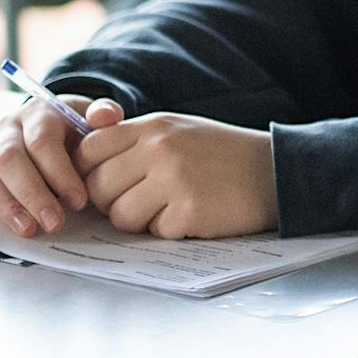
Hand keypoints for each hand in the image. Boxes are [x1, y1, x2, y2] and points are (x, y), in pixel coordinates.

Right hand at [0, 94, 126, 236]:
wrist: (60, 131)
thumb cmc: (78, 130)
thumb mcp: (93, 117)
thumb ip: (104, 115)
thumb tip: (105, 118)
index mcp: (38, 114)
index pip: (41, 140)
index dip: (59, 172)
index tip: (79, 201)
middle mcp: (8, 131)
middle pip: (9, 159)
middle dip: (32, 194)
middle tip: (55, 223)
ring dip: (4, 205)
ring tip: (28, 231)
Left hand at [75, 113, 276, 238]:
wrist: (274, 170)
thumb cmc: (221, 153)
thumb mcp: (176, 130)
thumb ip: (134, 141)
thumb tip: (84, 164)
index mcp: (152, 126)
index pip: (88, 150)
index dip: (89, 173)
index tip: (106, 183)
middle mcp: (158, 148)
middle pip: (98, 187)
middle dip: (111, 203)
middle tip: (138, 202)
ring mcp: (173, 179)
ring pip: (120, 215)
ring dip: (138, 220)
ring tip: (166, 209)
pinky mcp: (189, 211)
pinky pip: (154, 232)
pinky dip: (169, 231)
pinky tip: (191, 216)